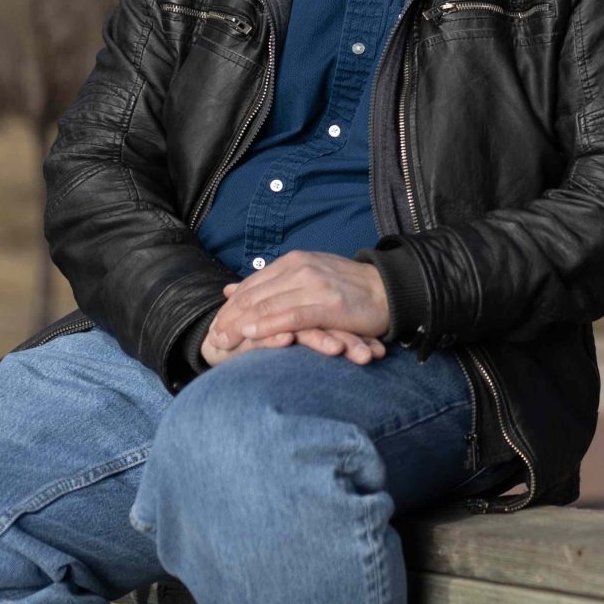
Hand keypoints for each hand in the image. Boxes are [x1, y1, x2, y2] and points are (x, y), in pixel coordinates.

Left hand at [204, 252, 392, 362]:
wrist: (391, 290)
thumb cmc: (349, 290)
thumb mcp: (307, 278)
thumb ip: (271, 284)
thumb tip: (230, 290)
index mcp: (294, 262)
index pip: (251, 285)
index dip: (230, 307)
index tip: (214, 326)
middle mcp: (301, 269)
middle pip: (254, 295)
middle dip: (230, 318)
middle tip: (212, 338)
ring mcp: (314, 285)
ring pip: (267, 305)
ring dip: (241, 325)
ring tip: (224, 341)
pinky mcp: (328, 304)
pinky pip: (290, 316)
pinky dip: (267, 327)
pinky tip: (251, 337)